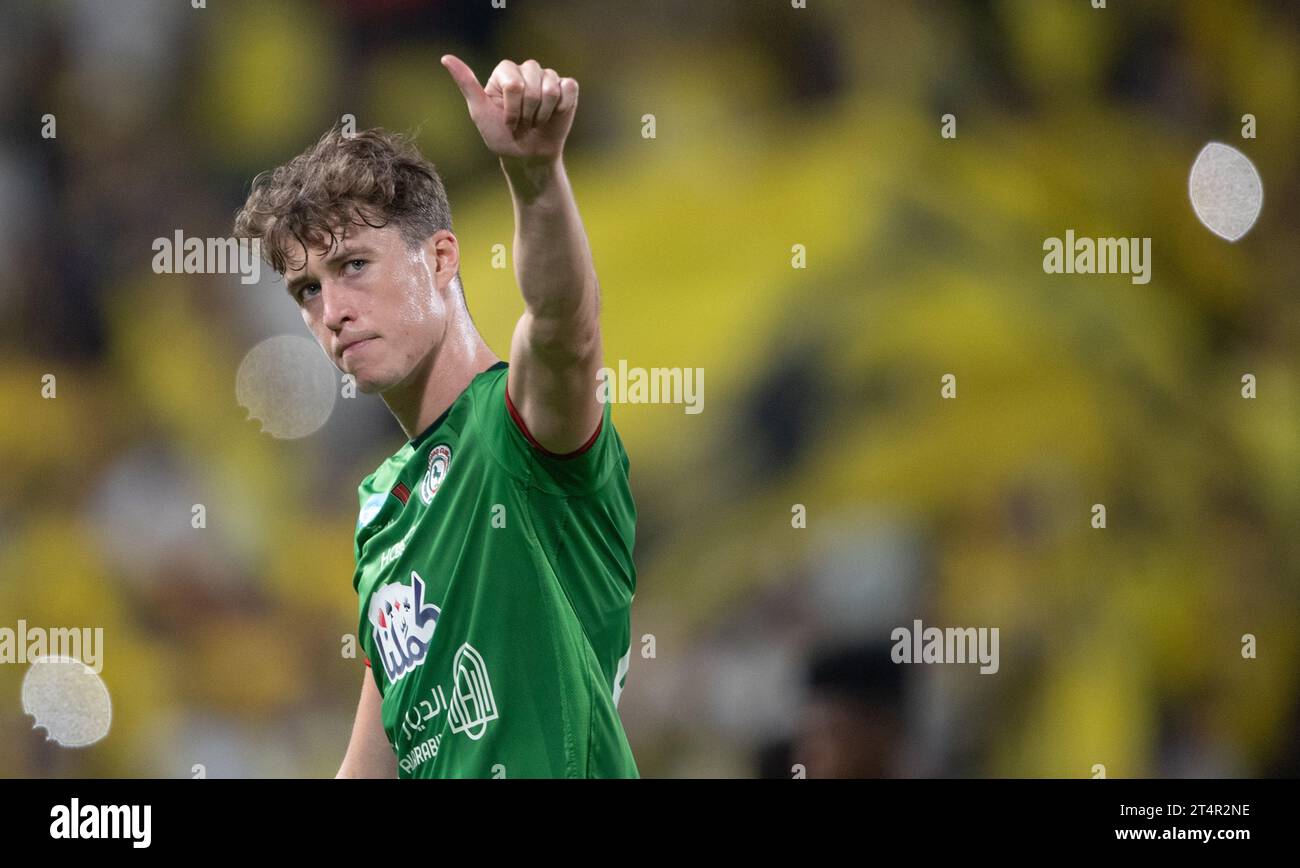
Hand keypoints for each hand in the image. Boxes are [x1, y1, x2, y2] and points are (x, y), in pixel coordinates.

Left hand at [440, 55, 578, 164]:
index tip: (507, 122)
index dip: (513, 108)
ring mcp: (548, 77)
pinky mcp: (567, 88)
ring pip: (551, 87)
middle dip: (528, 112)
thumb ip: (466, 83)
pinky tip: (554, 115)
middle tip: (524, 123)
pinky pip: (569, 88)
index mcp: (505, 71)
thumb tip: (445, 57)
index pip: (514, 83)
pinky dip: (562, 107)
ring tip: (537, 121)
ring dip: (544, 113)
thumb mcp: (480, 112)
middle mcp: (526, 70)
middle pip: (534, 84)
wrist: (527, 157)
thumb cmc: (501, 136)